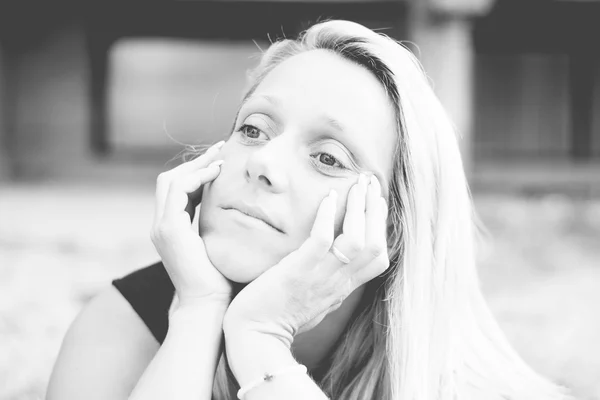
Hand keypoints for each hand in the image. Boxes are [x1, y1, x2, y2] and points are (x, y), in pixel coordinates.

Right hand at [150, 141, 232, 305]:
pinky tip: (217, 172)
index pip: (178, 190)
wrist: (208, 305)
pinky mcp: (169, 229)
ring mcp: (162, 227)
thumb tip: (242, 208)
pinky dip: (196, 177)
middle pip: (170, 180)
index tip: (221, 161)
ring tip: (221, 157)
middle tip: (220, 149)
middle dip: (196, 163)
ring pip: (171, 180)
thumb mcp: (219, 245)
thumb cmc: (220, 279)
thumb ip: (220, 226)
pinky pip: (178, 190)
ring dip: (197, 165)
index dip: (198, 172)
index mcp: (172, 229)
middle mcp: (162, 225)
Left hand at [223, 174, 389, 346]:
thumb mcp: (316, 303)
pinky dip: (328, 216)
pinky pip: (322, 238)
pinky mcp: (299, 271)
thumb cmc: (279, 318)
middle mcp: (338, 283)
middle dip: (376, 210)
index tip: (377, 202)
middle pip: (375, 244)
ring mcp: (320, 277)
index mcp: (343, 288)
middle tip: (371, 183)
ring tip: (355, 184)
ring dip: (359, 208)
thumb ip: (329, 284)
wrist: (255, 336)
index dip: (382, 227)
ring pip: (357, 239)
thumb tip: (336, 269)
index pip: (379, 258)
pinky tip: (328, 196)